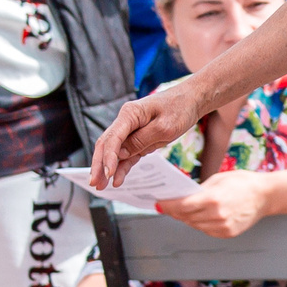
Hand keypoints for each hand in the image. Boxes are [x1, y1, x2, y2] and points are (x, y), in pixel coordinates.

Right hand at [91, 80, 207, 187]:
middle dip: (99, 165)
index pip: (113, 138)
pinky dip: (121, 167)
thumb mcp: (164, 127)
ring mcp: (131, 130)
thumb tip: (121, 153)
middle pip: (106, 144)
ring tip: (101, 186)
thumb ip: (142, 140)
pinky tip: (117, 180)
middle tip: (95, 183)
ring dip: (106, 169)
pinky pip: (126, 155)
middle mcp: (126, 121)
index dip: (108, 157)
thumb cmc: (179, 109)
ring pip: (113, 151)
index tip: (107, 173)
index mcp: (130, 114)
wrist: (191, 100)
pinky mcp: (139, 139)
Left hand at [157, 169, 276, 237]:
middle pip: (186, 217)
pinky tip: (197, 216)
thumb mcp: (217, 179)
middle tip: (165, 206)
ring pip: (195, 225)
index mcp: (213, 199)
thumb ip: (199, 191)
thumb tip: (181, 198)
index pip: (182, 206)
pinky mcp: (227, 233)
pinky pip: (206, 230)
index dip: (167, 206)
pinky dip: (199, 223)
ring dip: (185, 218)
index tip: (157, 203)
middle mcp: (217, 215)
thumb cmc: (241, 182)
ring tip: (179, 211)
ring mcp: (223, 227)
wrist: (265, 195)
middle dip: (174, 211)